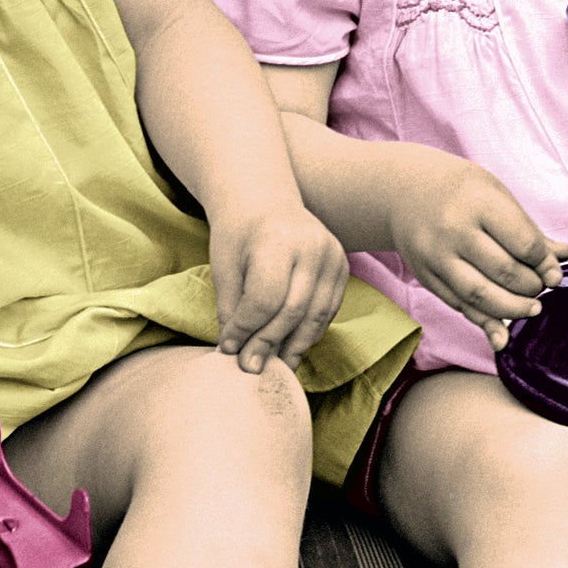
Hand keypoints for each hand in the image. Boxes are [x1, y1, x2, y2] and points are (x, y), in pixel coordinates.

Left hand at [209, 203, 349, 375]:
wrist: (264, 200)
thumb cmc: (238, 233)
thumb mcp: (224, 266)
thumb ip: (231, 307)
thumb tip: (234, 351)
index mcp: (277, 240)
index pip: (265, 299)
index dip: (246, 329)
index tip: (228, 348)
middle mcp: (312, 246)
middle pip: (292, 310)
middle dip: (268, 343)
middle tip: (250, 366)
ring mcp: (333, 255)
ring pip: (316, 315)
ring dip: (293, 346)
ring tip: (273, 367)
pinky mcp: (343, 266)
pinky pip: (328, 309)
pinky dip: (309, 332)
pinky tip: (291, 347)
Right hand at [389, 154, 567, 354]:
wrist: (403, 190)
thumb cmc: (459, 190)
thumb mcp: (495, 194)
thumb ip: (527, 229)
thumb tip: (564, 255)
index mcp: (478, 202)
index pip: (523, 244)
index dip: (545, 265)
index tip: (555, 274)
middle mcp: (454, 230)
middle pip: (504, 272)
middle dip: (532, 287)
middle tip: (541, 288)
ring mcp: (436, 256)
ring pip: (481, 296)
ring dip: (513, 309)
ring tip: (531, 308)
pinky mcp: (425, 275)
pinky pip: (459, 305)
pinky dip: (484, 322)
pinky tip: (503, 333)